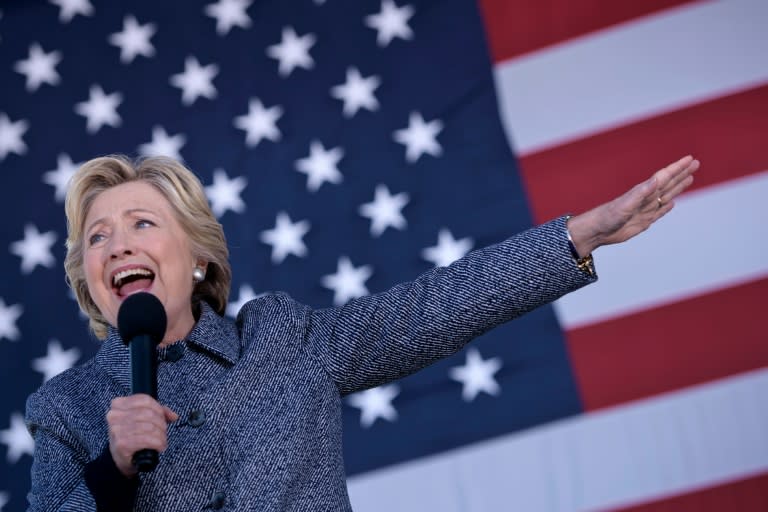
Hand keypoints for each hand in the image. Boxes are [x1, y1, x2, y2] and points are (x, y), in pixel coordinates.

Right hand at [106, 394, 178, 477]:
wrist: (120, 458)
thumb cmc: (132, 434)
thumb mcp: (142, 419)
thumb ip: (159, 412)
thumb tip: (173, 416)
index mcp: (118, 404)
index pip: (145, 400)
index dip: (158, 408)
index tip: (163, 417)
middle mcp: (115, 416)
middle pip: (148, 413)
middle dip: (161, 423)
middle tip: (163, 431)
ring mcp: (117, 430)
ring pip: (149, 427)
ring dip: (161, 435)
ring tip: (162, 440)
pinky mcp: (122, 444)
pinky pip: (147, 440)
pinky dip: (158, 443)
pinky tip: (159, 446)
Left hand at [567, 155, 699, 256]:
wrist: (598, 231)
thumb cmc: (608, 216)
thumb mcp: (626, 203)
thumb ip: (642, 192)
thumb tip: (658, 180)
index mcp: (644, 191)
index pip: (665, 176)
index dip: (678, 168)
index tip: (690, 159)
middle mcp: (647, 198)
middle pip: (670, 183)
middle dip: (683, 173)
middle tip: (696, 163)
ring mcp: (646, 209)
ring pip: (667, 195)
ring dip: (679, 187)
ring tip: (689, 178)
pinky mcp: (644, 221)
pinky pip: (659, 212)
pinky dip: (667, 207)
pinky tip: (672, 203)